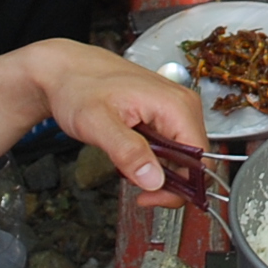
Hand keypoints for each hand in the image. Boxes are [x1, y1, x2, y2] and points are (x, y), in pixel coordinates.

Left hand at [27, 40, 207, 196]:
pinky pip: (171, 148)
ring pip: (183, 158)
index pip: (200, 160)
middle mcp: (183, 106)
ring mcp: (175, 110)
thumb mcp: (97, 123)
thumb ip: (127, 152)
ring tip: (129, 168)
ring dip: (158, 173)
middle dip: (168, 183)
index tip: (152, 197)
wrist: (66, 71)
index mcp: (175, 106)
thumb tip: (154, 179)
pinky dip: (153, 161)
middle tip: (139, 190)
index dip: (182, 186)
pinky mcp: (165, 115)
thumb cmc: (78, 87)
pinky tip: (132, 157)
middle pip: (195, 162)